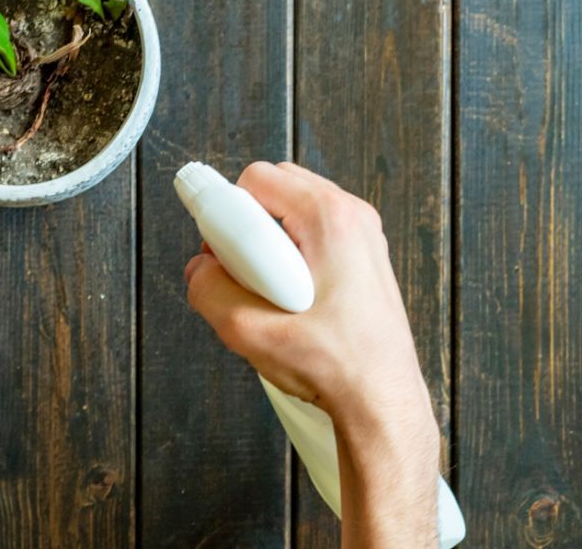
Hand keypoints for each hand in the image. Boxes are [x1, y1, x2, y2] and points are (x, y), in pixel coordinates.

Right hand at [184, 161, 432, 432]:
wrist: (382, 402)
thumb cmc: (337, 367)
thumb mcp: (249, 331)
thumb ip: (209, 290)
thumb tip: (199, 269)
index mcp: (331, 219)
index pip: (258, 179)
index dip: (227, 213)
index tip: (221, 252)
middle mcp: (352, 218)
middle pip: (277, 187)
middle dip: (246, 223)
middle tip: (240, 271)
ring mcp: (362, 237)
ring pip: (294, 211)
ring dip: (267, 241)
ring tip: (266, 290)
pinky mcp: (363, 259)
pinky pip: (312, 235)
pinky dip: (290, 255)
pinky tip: (288, 299)